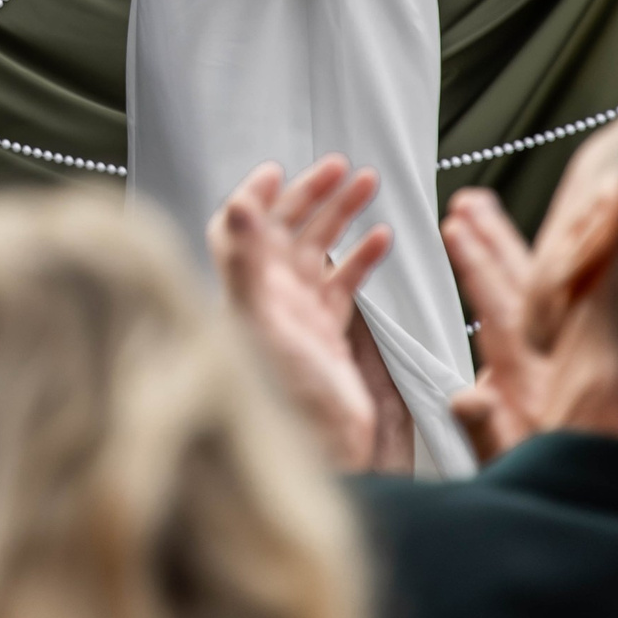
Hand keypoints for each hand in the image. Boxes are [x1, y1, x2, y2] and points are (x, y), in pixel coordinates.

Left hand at [209, 155, 392, 470]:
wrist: (326, 452)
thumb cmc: (286, 395)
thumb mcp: (261, 323)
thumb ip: (244, 263)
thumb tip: (235, 206)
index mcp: (246, 289)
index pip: (237, 228)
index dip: (252, 197)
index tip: (274, 170)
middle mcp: (268, 297)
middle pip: (284, 230)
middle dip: (310, 194)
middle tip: (339, 165)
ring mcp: (298, 314)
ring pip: (319, 250)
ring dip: (340, 215)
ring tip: (367, 184)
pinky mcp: (327, 333)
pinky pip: (344, 283)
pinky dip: (362, 257)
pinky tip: (382, 237)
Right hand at [442, 186, 544, 461]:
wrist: (585, 493)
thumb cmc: (538, 479)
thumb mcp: (504, 460)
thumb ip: (484, 428)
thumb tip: (467, 396)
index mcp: (526, 377)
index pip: (498, 307)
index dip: (476, 266)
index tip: (455, 228)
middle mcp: (544, 356)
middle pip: (518, 284)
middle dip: (490, 238)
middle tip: (468, 201)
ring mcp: (553, 351)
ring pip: (532, 284)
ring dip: (504, 243)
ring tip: (480, 208)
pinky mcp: (559, 354)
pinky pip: (547, 296)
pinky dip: (528, 265)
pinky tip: (512, 250)